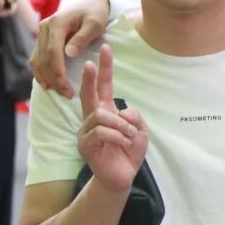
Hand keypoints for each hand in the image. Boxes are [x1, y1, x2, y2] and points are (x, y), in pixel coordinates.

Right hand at [31, 0, 110, 97]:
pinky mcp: (42, 38)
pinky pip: (37, 57)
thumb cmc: (96, 13)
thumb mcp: (95, 24)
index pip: (53, 51)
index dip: (58, 71)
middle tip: (66, 94)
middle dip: (53, 78)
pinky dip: (41, 71)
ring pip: (37, 59)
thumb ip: (83, 37)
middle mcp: (45, 27)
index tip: (65, 86)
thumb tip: (69, 53)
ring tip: (56, 91)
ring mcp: (42, 32)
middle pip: (44, 58)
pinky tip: (47, 83)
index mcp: (57, 22)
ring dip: (45, 77)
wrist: (92, 3)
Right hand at [77, 44, 147, 193]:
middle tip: (90, 63)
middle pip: (88, 94)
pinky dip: (118, 137)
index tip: (106, 48)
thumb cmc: (128, 152)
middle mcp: (92, 119)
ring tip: (129, 137)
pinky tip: (123, 145)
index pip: (104, 86)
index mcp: (106, 111)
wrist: (122, 177)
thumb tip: (121, 112)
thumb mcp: (139, 130)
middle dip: (90, 78)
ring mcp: (86, 132)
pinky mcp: (85, 145)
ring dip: (122, 126)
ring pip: (102, 116)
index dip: (105, 68)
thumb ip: (134, 116)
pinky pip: (102, 132)